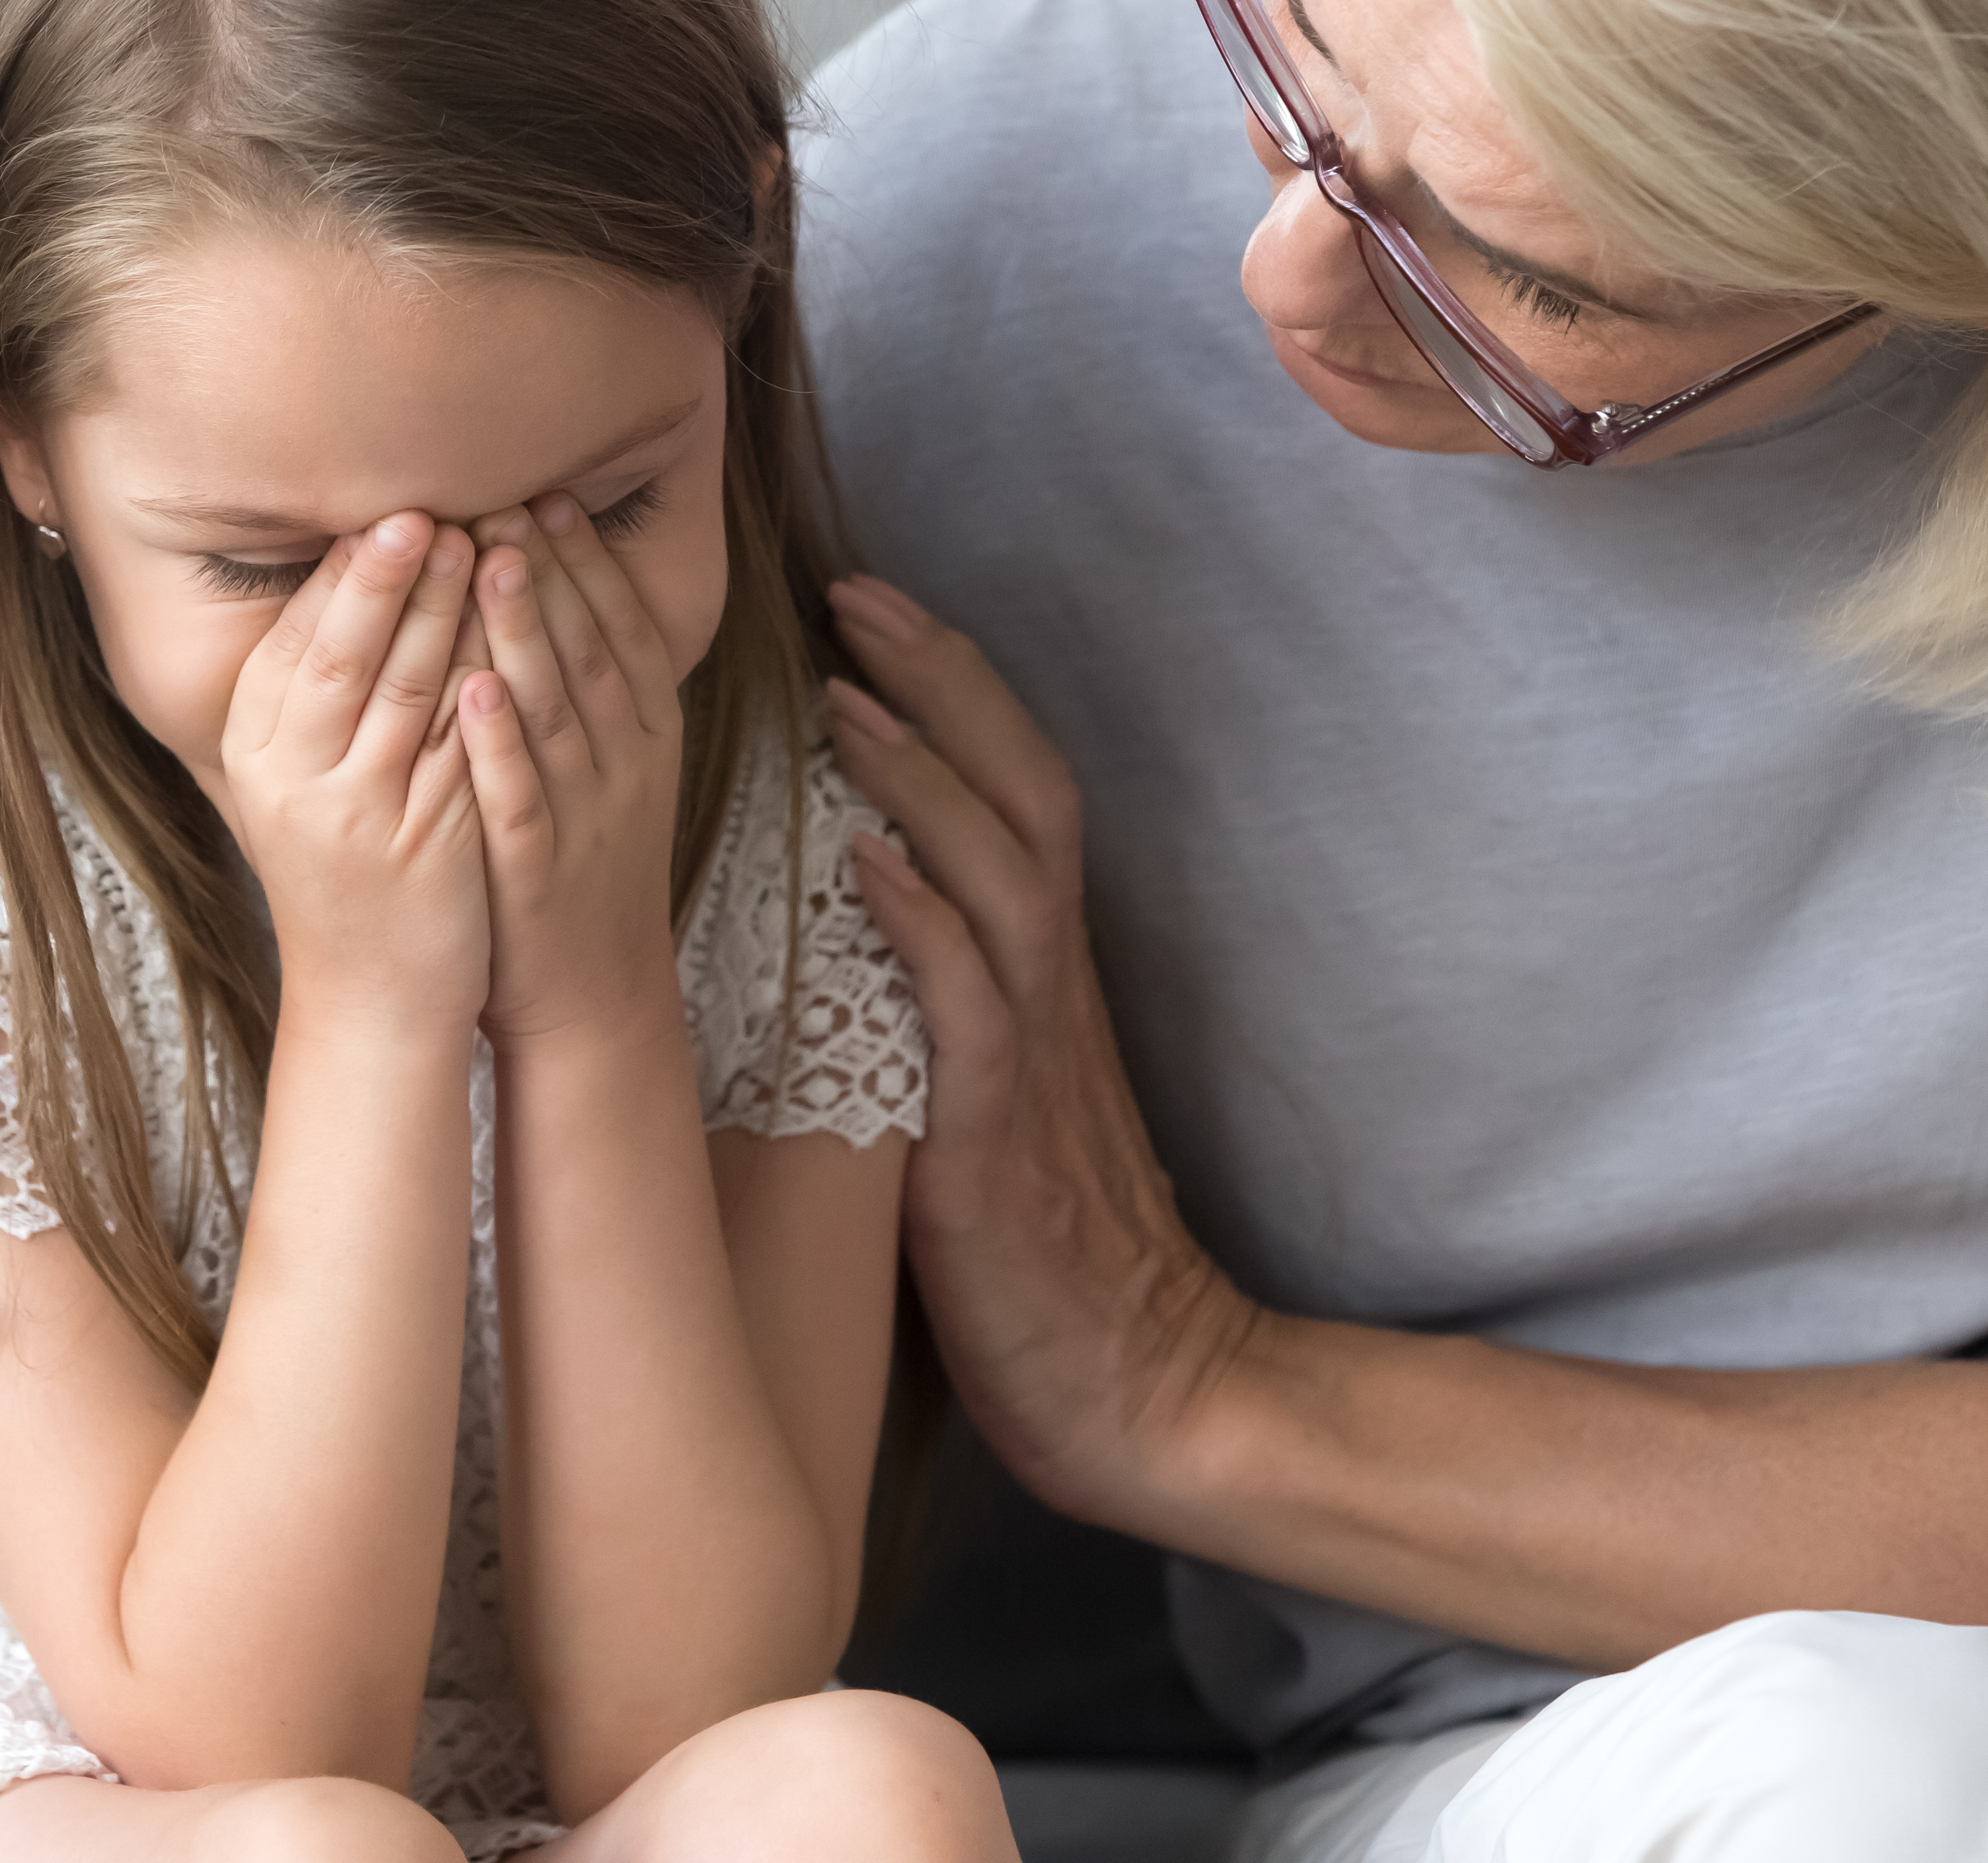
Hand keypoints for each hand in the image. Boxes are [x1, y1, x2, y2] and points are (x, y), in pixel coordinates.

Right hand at [222, 509, 490, 1030]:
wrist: (367, 996)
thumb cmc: (343, 872)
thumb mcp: (299, 780)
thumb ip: (313, 694)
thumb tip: (350, 578)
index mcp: (256, 751)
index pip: (295, 639)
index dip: (341, 573)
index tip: (379, 510)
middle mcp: (295, 778)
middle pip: (345, 653)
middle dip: (389, 575)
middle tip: (429, 508)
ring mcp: (358, 814)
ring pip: (409, 690)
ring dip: (446, 611)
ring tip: (482, 545)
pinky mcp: (425, 843)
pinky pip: (463, 746)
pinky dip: (489, 683)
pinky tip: (517, 634)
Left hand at [455, 494, 687, 1043]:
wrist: (594, 996)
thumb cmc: (585, 866)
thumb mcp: (613, 769)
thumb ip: (594, 689)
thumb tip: (562, 588)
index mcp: (646, 737)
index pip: (621, 632)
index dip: (589, 564)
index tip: (551, 497)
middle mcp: (625, 768)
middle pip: (590, 653)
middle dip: (551, 571)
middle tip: (509, 497)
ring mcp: (584, 819)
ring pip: (556, 711)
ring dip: (526, 632)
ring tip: (490, 559)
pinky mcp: (537, 871)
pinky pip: (518, 798)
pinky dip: (497, 744)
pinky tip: (470, 689)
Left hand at [818, 574, 1258, 1530]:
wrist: (1143, 1395)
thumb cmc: (1045, 1269)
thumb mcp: (987, 1114)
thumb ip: (949, 1021)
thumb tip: (863, 937)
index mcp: (1044, 985)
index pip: (1016, 798)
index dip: (953, 696)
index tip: (870, 613)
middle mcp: (1050, 995)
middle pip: (1022, 791)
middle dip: (942, 682)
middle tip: (852, 592)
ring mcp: (1033, 1059)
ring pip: (999, 870)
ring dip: (922, 772)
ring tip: (844, 690)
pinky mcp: (1000, 1134)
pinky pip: (967, 1000)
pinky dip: (918, 916)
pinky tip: (862, 854)